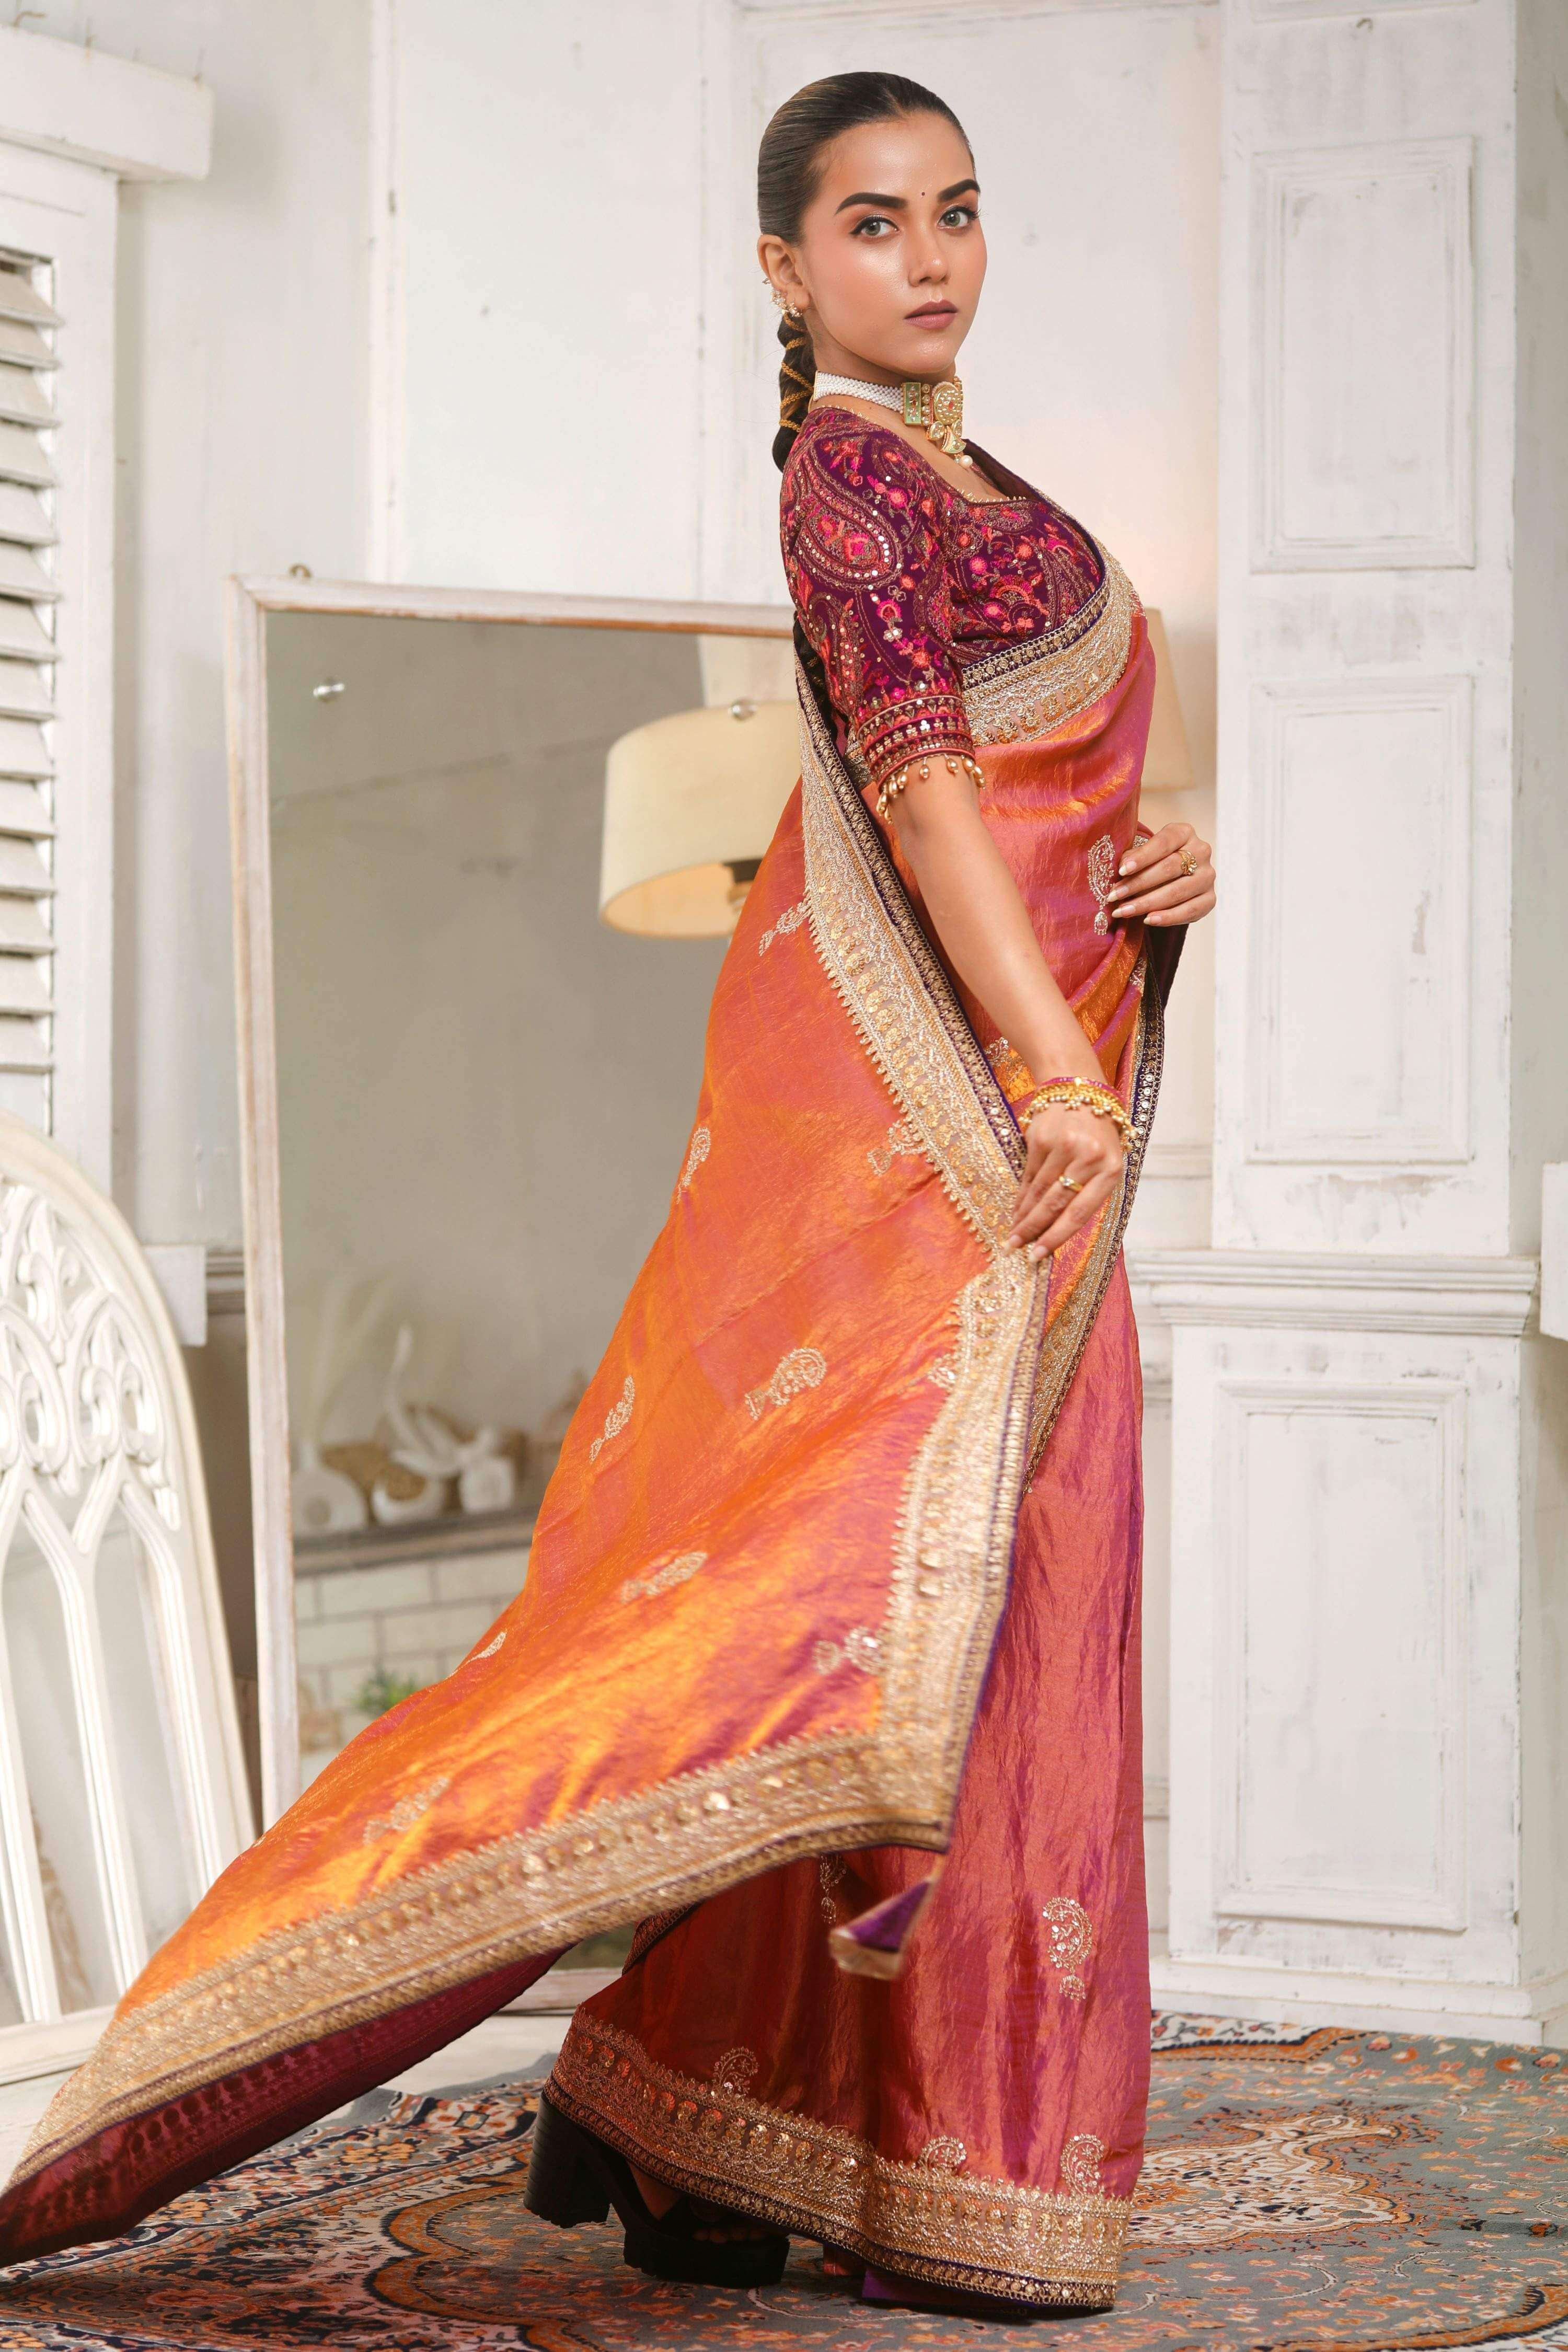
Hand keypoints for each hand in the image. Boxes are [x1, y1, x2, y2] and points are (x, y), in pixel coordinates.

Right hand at [1006, 1103, 1123, 1261]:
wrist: (1083, 1093)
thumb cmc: (1098, 1137)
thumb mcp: (1106, 1165)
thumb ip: (1089, 1194)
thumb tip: (1057, 1231)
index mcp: (1111, 1170)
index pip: (1080, 1212)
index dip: (1056, 1236)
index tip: (1039, 1255)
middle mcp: (1088, 1157)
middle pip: (1055, 1204)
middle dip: (1034, 1230)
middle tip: (1017, 1248)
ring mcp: (1063, 1146)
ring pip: (1039, 1191)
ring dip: (1024, 1216)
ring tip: (1014, 1234)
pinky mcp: (1041, 1138)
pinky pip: (1029, 1175)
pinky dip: (1022, 1196)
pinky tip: (1016, 1210)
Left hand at [1104, 821, 1214, 925]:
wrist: (1173, 879)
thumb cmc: (1153, 862)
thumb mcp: (1142, 854)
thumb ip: (1132, 859)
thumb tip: (1121, 869)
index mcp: (1184, 832)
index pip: (1164, 842)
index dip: (1142, 857)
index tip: (1122, 870)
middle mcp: (1201, 851)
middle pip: (1169, 868)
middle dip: (1138, 883)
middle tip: (1114, 895)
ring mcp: (1207, 876)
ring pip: (1178, 891)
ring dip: (1147, 903)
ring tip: (1123, 911)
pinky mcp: (1210, 898)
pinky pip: (1189, 910)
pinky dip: (1167, 917)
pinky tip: (1147, 920)